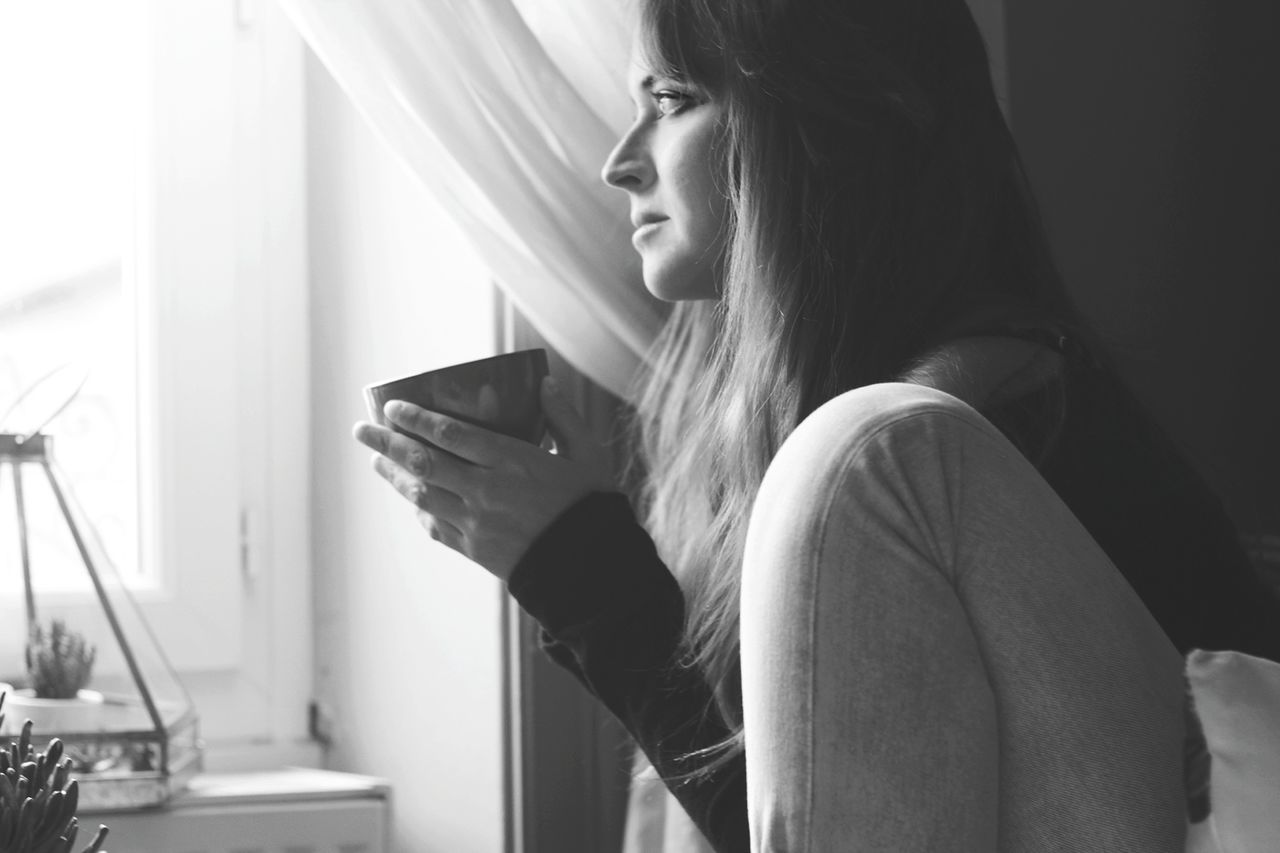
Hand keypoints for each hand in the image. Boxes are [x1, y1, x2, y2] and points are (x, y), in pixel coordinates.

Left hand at [351, 376, 616, 581]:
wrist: (589, 568)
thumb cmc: (590, 505)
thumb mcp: (587, 455)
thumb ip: (564, 417)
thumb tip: (545, 383)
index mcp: (512, 461)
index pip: (449, 434)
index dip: (415, 419)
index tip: (392, 407)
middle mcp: (486, 491)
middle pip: (423, 462)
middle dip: (387, 444)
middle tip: (361, 430)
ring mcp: (476, 522)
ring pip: (421, 495)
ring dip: (393, 476)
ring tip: (375, 460)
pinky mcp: (474, 549)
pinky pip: (434, 526)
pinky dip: (418, 509)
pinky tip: (410, 497)